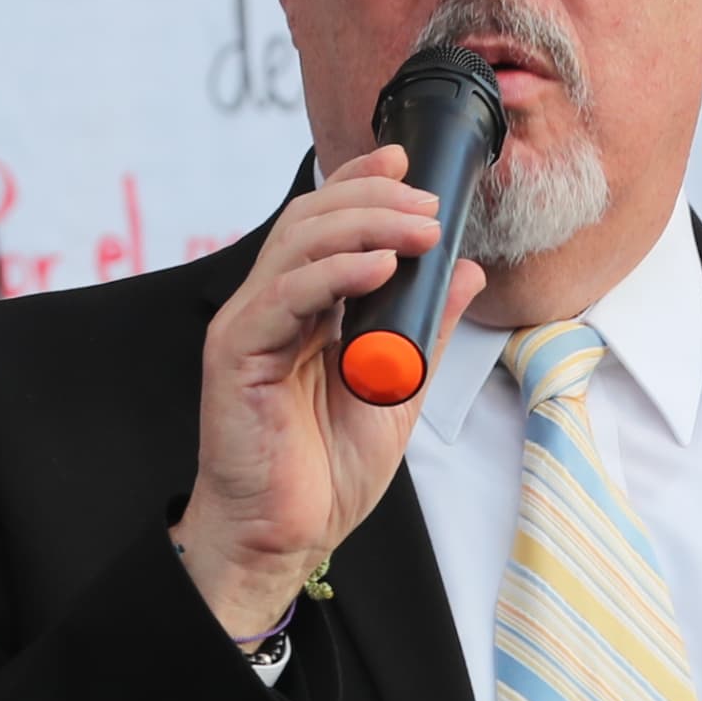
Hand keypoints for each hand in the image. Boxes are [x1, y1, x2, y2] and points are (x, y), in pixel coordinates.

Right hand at [182, 144, 485, 636]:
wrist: (284, 537)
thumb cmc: (325, 475)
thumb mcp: (399, 392)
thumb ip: (426, 330)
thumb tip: (465, 274)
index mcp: (305, 311)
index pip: (327, 224)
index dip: (362, 183)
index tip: (408, 162)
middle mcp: (271, 309)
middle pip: (312, 220)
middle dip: (374, 198)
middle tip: (428, 205)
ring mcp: (249, 327)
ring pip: (298, 244)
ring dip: (363, 224)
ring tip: (417, 228)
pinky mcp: (236, 354)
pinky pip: (284, 296)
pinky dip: (333, 273)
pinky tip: (378, 268)